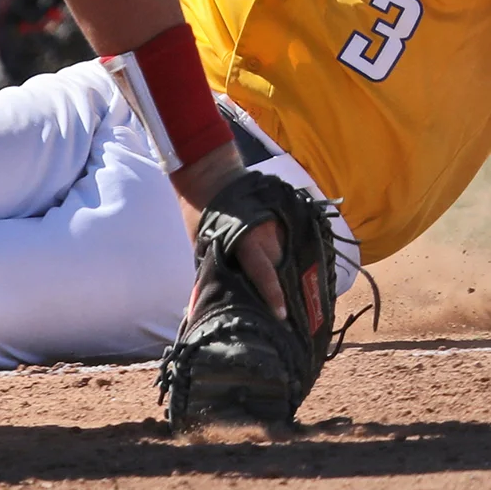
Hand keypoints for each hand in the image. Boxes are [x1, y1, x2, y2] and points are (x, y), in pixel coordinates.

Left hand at [173, 141, 288, 319]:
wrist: (212, 173)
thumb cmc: (202, 212)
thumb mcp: (201, 244)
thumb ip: (207, 272)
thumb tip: (195, 305)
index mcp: (246, 240)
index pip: (263, 273)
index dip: (273, 296)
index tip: (281, 316)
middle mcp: (268, 232)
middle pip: (282, 267)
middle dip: (286, 289)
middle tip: (289, 314)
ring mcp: (278, 222)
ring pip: (288, 254)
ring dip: (289, 273)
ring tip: (295, 296)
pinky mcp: (283, 215)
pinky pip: (290, 241)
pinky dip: (290, 255)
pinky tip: (293, 270)